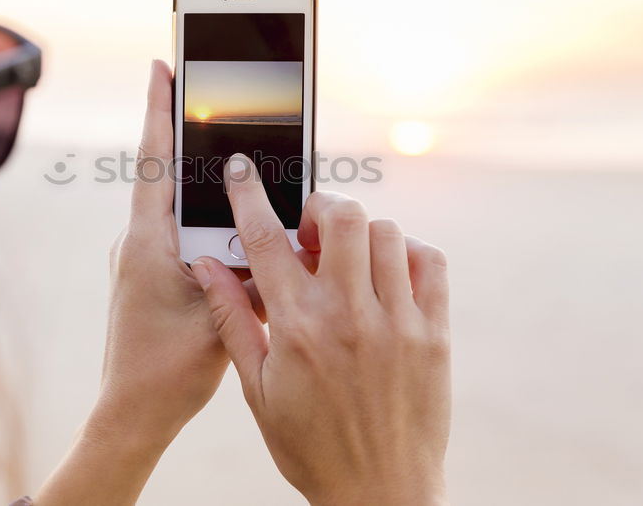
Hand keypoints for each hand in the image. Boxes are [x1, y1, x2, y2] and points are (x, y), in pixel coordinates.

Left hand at [98, 59, 231, 439]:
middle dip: (190, 136)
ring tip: (236, 164)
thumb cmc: (167, 371)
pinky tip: (232, 226)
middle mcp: (139, 242)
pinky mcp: (151, 276)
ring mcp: (142, 259)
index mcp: (149, 242)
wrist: (132, 414)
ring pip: (178, 207)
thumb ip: (246, 273)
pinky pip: (180, 234)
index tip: (163, 65)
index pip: (155, 160)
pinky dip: (205, 220)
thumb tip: (273, 237)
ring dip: (203, 185)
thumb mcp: (220, 318)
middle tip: (212, 94)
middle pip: (168, 175)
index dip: (160, 110)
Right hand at [193, 155, 450, 505]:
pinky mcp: (435, 333)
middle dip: (320, 205)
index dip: (248, 196)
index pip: (267, 241)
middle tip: (310, 228)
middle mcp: (349, 316)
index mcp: (296, 329)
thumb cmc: (310, 445)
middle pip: (340, 215)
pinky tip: (387, 274)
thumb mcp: (257, 389)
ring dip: (361, 232)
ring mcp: (398, 322)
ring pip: (386, 232)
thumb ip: (233, 320)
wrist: (380, 494)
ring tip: (347, 260)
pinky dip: (407, 251)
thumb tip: (206, 267)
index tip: (242, 169)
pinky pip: (429, 261)